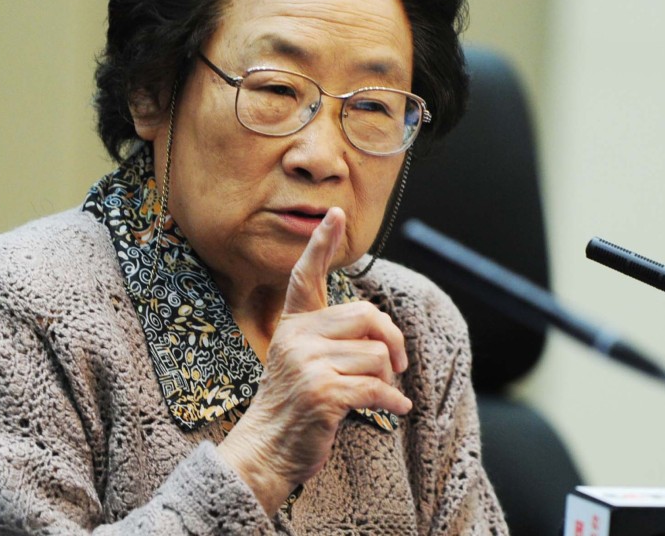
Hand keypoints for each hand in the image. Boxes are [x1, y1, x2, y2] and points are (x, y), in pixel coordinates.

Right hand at [216, 207, 411, 514]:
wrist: (267, 452)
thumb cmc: (294, 407)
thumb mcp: (303, 362)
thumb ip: (331, 338)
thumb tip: (384, 331)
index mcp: (293, 326)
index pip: (306, 276)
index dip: (321, 244)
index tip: (335, 213)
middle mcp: (297, 338)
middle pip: (366, 316)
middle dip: (392, 340)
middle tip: (398, 363)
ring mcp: (307, 365)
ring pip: (377, 355)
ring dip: (389, 379)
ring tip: (381, 395)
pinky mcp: (322, 393)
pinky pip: (376, 387)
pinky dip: (393, 401)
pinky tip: (397, 409)